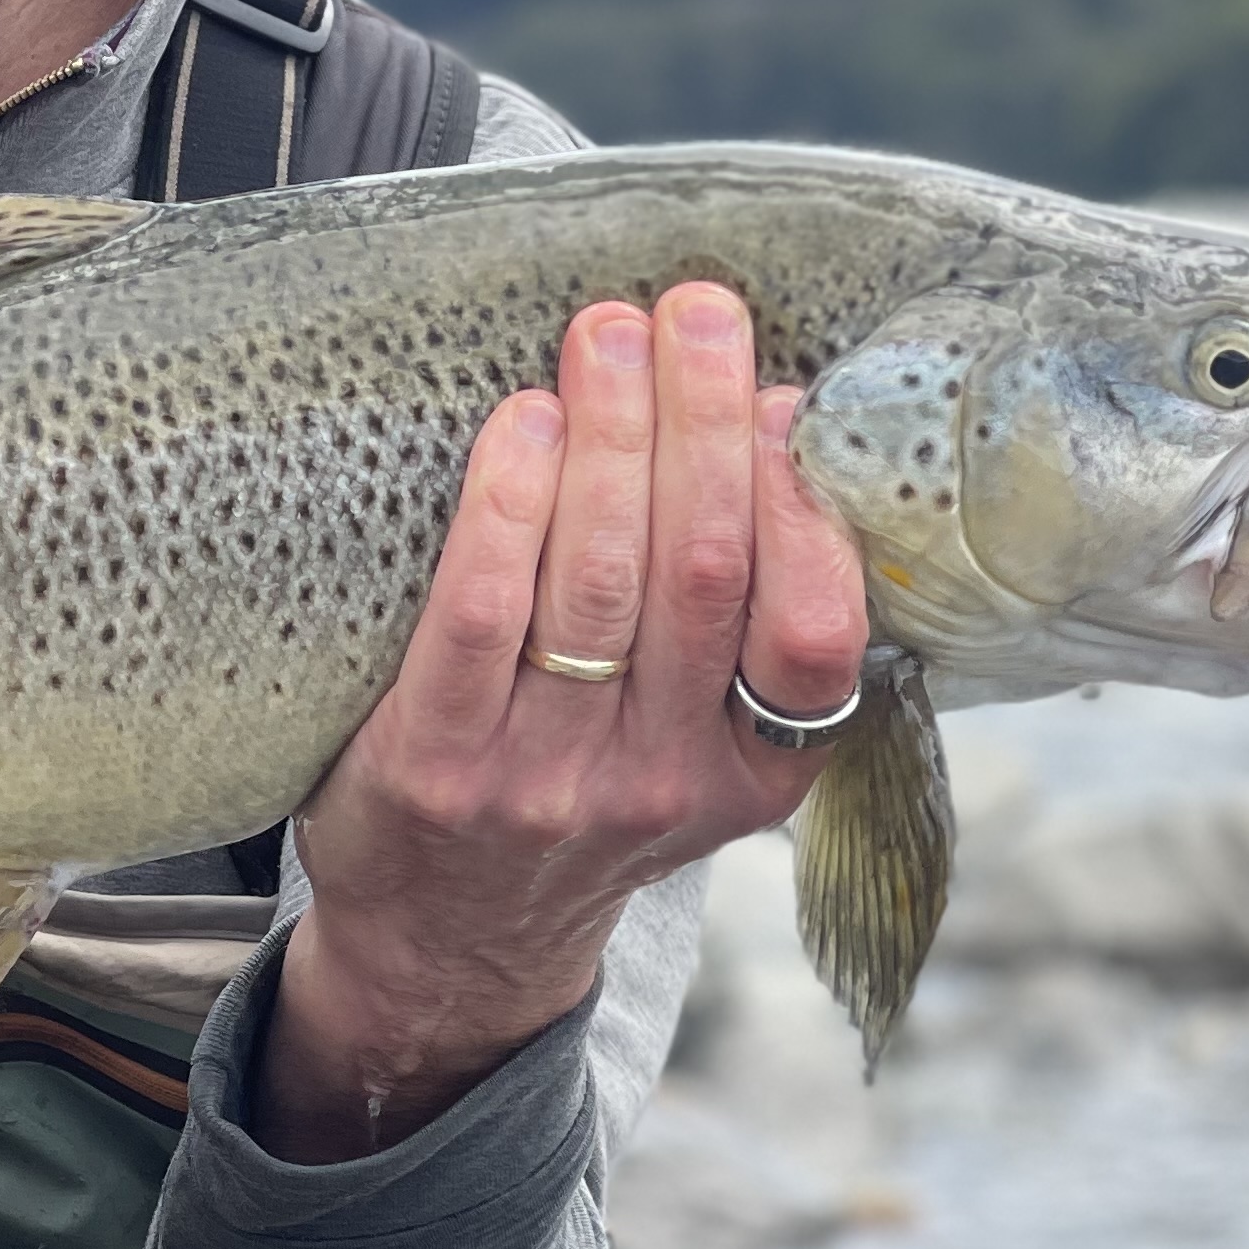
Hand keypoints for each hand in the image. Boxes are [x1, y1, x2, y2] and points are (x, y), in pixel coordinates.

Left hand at [255, 283, 868, 1159]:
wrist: (447, 939)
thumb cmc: (584, 790)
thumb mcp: (701, 745)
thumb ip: (741, 618)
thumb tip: (772, 416)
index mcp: (754, 776)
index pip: (815, 638)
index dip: (801, 506)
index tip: (778, 393)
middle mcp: (660, 784)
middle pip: (703, 576)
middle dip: (702, 423)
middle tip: (693, 309)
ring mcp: (544, 782)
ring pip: (599, 583)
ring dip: (610, 436)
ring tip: (608, 333)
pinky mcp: (433, 767)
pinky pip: (482, 614)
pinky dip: (508, 506)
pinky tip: (522, 425)